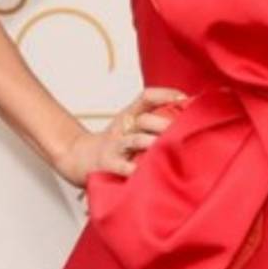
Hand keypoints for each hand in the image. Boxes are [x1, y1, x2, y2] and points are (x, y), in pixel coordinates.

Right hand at [54, 87, 187, 187]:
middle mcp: (123, 128)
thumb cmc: (115, 143)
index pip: (146, 97)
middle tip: (182, 128)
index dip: (165, 94)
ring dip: (149, 143)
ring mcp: (115, 147)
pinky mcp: (108, 165)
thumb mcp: (130, 125)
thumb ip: (154, 120)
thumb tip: (187, 115)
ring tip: (162, 145)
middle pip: (142, 119)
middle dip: (162, 123)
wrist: (80, 158)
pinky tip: (143, 173)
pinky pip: (122, 167)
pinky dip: (133, 170)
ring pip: (133, 141)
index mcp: (129, 116)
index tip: (185, 99)